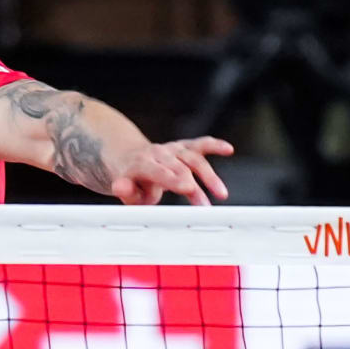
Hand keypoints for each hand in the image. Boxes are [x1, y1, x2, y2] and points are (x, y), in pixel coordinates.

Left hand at [108, 133, 232, 205]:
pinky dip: (214, 145)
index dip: (172, 178)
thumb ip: (126, 190)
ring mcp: (172, 149)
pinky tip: (228, 149)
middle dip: (193, 184)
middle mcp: (158, 153)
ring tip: (221, 193)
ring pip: (193, 158)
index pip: (158, 171)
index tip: (187, 187)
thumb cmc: (130, 180)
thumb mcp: (123, 189)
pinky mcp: (183, 148)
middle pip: (179, 166)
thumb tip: (121, 188)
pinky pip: (199, 145)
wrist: (128, 157)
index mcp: (141, 164)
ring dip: (209, 176)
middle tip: (204, 204)